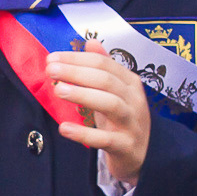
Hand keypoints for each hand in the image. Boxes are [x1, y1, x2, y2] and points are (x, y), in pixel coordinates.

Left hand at [46, 40, 150, 183]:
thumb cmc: (123, 118)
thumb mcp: (116, 91)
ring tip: (58, 90)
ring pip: (110, 103)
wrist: (145, 153)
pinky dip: (84, 133)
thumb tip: (91, 42)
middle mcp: (133, 99)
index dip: (76, 59)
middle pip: (105, 80)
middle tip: (51, 71)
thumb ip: (104, 67)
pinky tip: (64, 128)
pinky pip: (105, 138)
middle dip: (76, 72)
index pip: (103, 64)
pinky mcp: (125, 145)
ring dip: (83, 95)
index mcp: (129, 82)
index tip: (52, 58)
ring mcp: (131, 122)